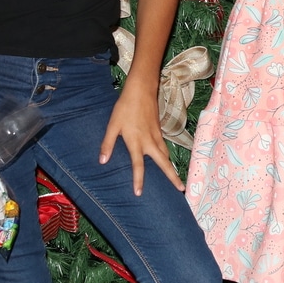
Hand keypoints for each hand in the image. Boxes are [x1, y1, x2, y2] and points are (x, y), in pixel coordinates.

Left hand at [101, 81, 183, 195]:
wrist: (141, 89)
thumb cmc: (125, 107)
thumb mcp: (113, 125)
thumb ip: (107, 144)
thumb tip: (102, 161)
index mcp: (136, 142)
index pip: (138, 165)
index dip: (138, 180)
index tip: (139, 193)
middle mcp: (149, 141)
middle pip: (164, 163)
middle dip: (172, 177)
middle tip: (181, 189)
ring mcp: (156, 136)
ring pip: (166, 155)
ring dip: (172, 168)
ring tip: (177, 181)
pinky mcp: (159, 130)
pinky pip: (165, 147)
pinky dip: (167, 157)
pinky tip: (166, 160)